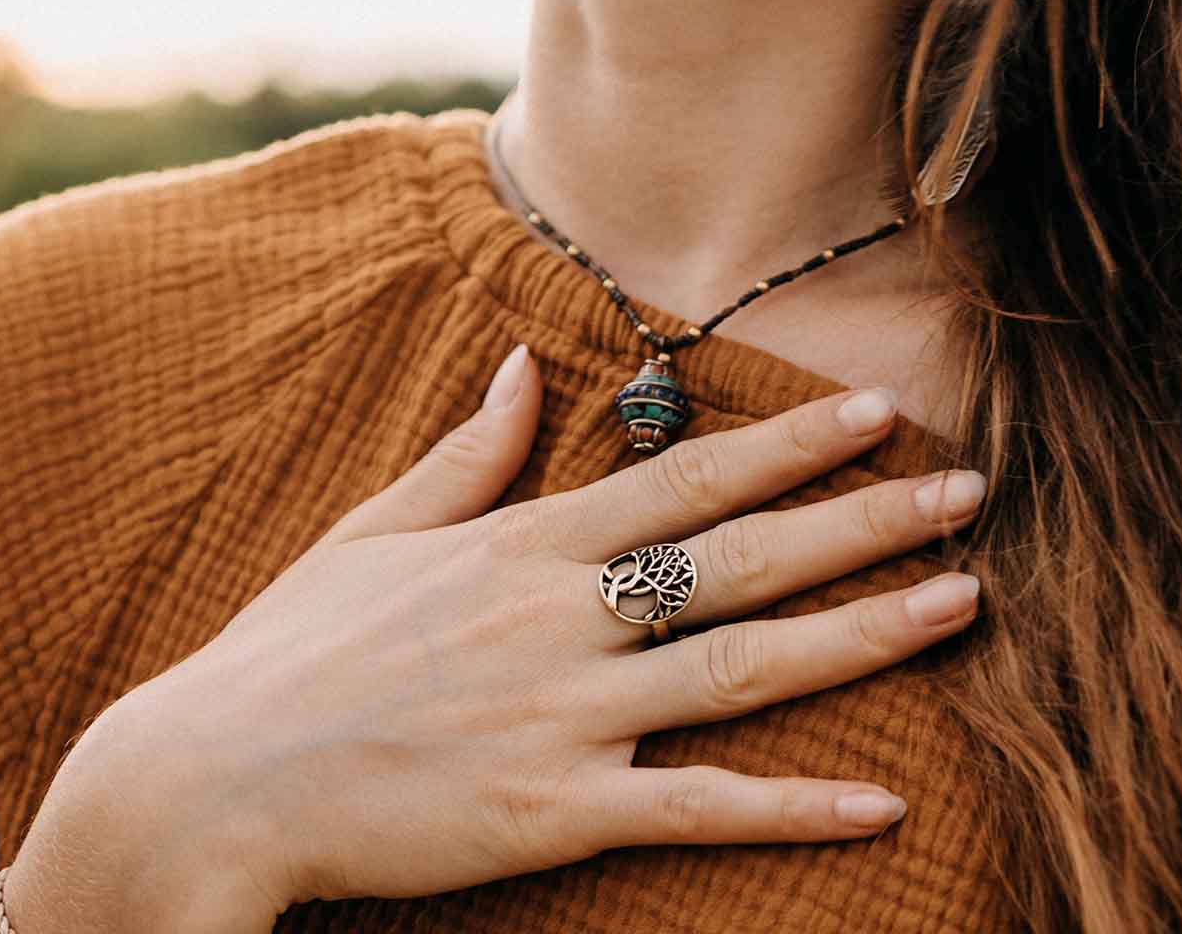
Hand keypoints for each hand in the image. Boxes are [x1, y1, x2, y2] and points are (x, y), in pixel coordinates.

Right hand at [11, 346, 983, 929]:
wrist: (211, 782)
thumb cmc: (292, 653)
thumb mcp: (375, 531)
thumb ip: (465, 455)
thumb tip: (515, 368)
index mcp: (524, 543)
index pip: (685, 474)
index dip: (791, 441)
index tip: (876, 410)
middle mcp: (562, 616)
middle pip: (743, 556)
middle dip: (865, 518)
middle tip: (970, 490)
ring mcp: (564, 715)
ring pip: (745, 667)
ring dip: (863, 632)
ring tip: (962, 602)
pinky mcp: (552, 814)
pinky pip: (695, 808)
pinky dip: (792, 806)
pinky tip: (881, 804)